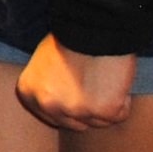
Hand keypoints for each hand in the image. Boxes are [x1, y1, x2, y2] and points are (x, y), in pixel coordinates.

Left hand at [18, 37, 137, 131]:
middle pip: (74, 124)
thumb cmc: (69, 39)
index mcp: (29, 94)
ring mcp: (78, 111)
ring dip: (105, 107)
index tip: (80, 97)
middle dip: (86, 111)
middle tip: (96, 90)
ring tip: (107, 82)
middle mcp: (50, 107)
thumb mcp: (42, 62)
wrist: (92, 28)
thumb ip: (46, 86)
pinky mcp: (105, 111)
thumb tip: (60, 100)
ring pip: (97, 122)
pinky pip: (119, 115)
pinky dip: (123, 102)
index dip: (68, 108)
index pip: (51, 117)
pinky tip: (117, 82)